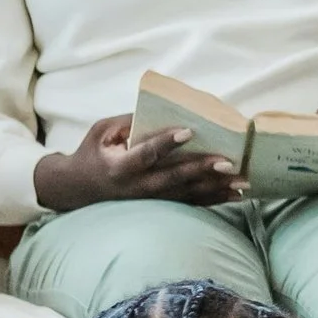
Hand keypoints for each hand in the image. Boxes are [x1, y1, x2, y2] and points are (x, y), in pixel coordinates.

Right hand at [33, 117, 241, 209]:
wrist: (76, 190)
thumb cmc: (93, 153)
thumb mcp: (102, 131)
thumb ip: (129, 122)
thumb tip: (163, 111)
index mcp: (120, 166)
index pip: (146, 154)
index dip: (167, 143)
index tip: (188, 131)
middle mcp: (137, 187)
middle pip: (173, 179)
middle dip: (202, 170)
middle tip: (227, 162)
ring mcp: (150, 201)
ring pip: (187, 195)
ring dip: (216, 188)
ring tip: (241, 181)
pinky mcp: (159, 207)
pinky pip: (190, 204)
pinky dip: (214, 199)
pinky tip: (235, 195)